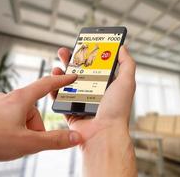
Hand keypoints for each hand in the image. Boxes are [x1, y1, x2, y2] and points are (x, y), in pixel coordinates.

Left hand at [0, 74, 81, 163]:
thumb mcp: (29, 143)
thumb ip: (54, 140)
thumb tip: (74, 137)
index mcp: (21, 100)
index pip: (46, 85)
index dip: (61, 81)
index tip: (70, 76)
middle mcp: (7, 98)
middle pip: (32, 109)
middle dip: (35, 127)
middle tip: (29, 142)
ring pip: (18, 115)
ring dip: (22, 128)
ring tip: (12, 143)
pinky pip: (5, 117)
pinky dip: (8, 127)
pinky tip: (1, 138)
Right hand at [51, 46, 136, 176]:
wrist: (104, 134)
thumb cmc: (117, 110)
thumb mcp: (126, 82)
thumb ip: (127, 63)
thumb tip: (122, 47)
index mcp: (108, 86)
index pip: (97, 66)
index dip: (90, 55)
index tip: (83, 45)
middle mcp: (95, 93)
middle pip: (81, 72)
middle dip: (72, 61)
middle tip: (65, 51)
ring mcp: (82, 102)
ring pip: (68, 84)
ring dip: (61, 72)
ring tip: (57, 64)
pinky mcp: (71, 112)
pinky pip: (60, 98)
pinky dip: (54, 89)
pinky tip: (52, 79)